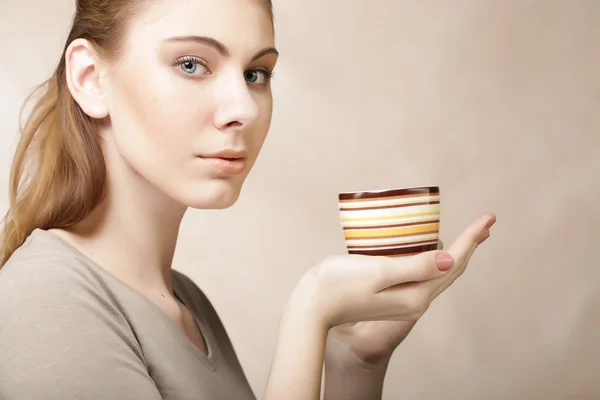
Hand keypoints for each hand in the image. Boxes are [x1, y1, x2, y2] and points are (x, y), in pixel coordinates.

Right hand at [306, 213, 495, 366]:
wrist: (312, 308)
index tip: (488, 219)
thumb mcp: (378, 272)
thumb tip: (448, 257)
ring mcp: (403, 300)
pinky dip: (434, 259)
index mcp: (416, 295)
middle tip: (486, 224)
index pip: (452, 263)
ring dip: (455, 253)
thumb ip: (414, 266)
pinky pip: (423, 275)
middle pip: (451, 270)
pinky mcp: (391, 296)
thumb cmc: (338, 285)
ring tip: (468, 236)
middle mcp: (415, 301)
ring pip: (438, 274)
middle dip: (470, 246)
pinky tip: (431, 250)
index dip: (471, 239)